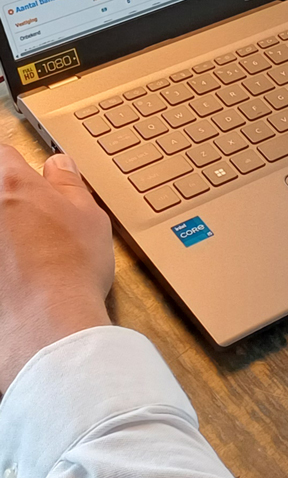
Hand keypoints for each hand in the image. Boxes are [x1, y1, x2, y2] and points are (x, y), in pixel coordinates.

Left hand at [0, 149, 113, 392]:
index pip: (2, 154)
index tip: (26, 180)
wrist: (48, 323)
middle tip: (30, 223)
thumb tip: (58, 164)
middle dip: (8, 201)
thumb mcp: (88, 216)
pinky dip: (2, 264)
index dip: (14, 165)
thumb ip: (69, 184)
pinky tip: (12, 276)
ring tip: (23, 254)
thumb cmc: (73, 266)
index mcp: (11, 184)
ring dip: (7, 234)